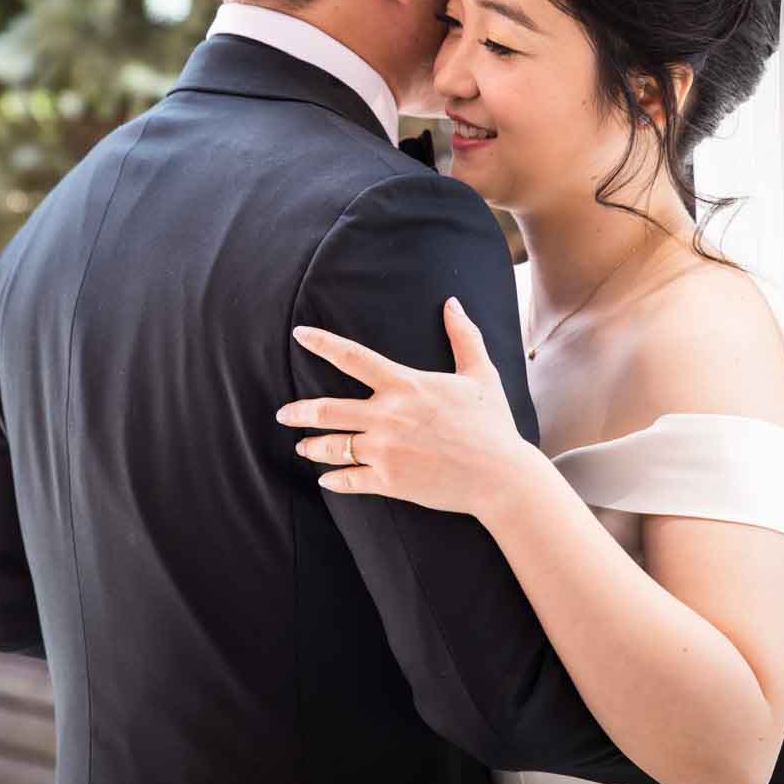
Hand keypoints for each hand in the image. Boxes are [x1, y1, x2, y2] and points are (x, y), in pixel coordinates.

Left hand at [278, 296, 535, 518]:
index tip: (299, 334)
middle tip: (283, 412)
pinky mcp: (389, 481)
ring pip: (332, 446)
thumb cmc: (492, 424)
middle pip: (327, 409)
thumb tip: (453, 303)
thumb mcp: (481, 374)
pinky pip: (349, 479)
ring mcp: (385, 450)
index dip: (322, 343)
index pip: (352, 357)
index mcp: (404, 385)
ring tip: (302, 446)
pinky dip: (334, 479)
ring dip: (312, 446)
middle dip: (299, 411)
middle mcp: (387, 416)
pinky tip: (327, 478)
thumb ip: (463, 337)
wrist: (501, 476)